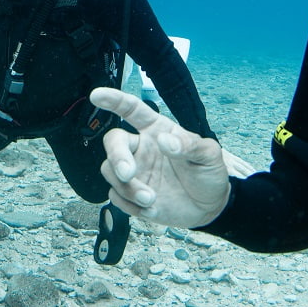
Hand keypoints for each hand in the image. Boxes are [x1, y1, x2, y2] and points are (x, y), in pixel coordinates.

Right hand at [91, 86, 231, 227]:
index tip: (97, 95)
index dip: (113, 100)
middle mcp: (140, 149)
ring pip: (110, 172)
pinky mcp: (131, 197)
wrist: (210, 208)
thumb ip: (190, 145)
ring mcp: (134, 173)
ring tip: (151, 199)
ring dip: (128, 188)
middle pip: (113, 142)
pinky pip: (117, 198)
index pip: (131, 110)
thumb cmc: (208, 173)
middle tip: (129, 174)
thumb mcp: (209, 156)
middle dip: (116, 157)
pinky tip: (152, 211)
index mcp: (156, 130)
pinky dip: (130, 206)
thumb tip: (164, 141)